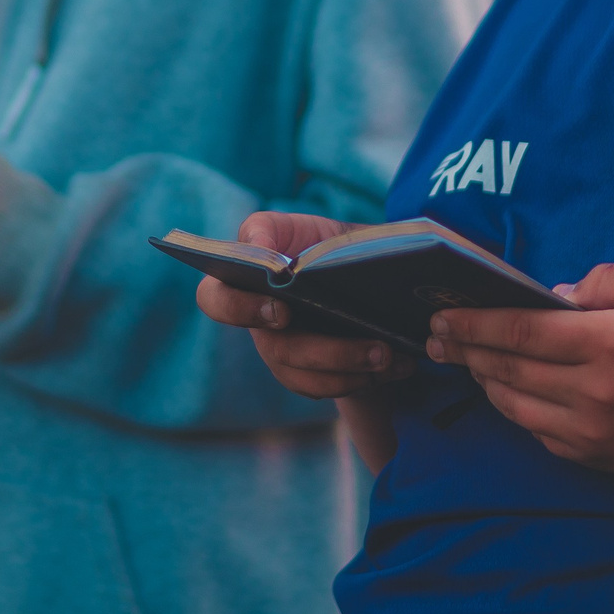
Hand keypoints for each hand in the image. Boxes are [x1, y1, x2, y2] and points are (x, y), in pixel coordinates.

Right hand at [190, 213, 414, 397]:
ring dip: (351, 370)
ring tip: (390, 355)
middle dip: (326, 353)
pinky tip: (399, 365)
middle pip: (275, 350)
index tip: (282, 309)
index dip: (241, 310)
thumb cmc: (323, 245)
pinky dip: (365, 379)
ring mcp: (282, 353)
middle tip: (373, 347)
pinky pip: (329, 388)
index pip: (215, 301)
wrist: (362, 272)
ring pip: (305, 377)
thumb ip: (269, 229)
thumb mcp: (301, 226)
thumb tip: (258, 248)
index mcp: (242, 284)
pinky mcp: (310, 374)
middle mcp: (257, 325)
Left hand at [427, 265, 613, 477]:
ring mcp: (594, 433)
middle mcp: (596, 393)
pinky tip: (508, 390)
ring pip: (515, 406)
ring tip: (466, 359)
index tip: (442, 314)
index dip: (474, 322)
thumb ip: (607, 282)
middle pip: (508, 369)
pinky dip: (516, 410)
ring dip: (484, 382)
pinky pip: (539, 433)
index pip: (520, 330)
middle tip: (434, 336)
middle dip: (465, 351)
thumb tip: (554, 294)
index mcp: (611, 344)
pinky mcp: (599, 458)